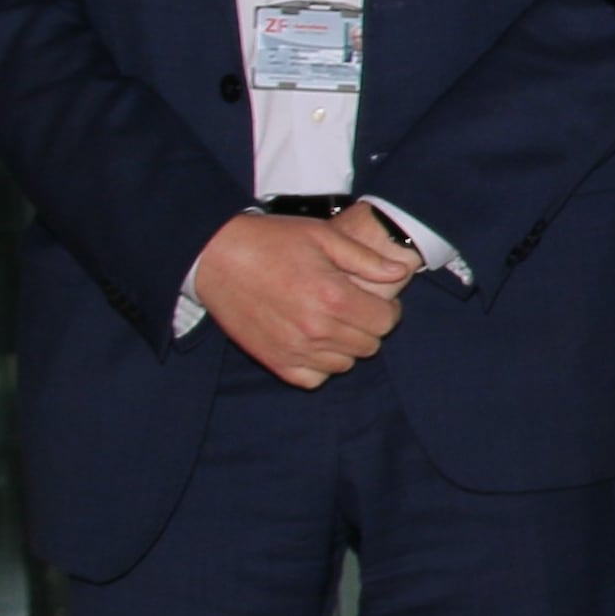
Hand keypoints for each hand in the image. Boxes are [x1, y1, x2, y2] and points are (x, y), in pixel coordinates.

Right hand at [192, 208, 417, 387]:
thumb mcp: (322, 236)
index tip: (375, 299)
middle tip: (352, 308)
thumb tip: (400, 272)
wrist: (214, 255)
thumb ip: (365, 259)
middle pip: (369, 346)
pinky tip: (313, 342)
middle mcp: (316, 329)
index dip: (387, 310)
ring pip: (344, 364)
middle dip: (368, 326)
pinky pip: (312, 379)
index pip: (386, 322)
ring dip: (345, 346)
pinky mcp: (273, 360)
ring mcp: (294, 349)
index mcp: (333, 297)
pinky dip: (319, 365)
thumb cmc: (270, 240)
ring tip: (331, 322)